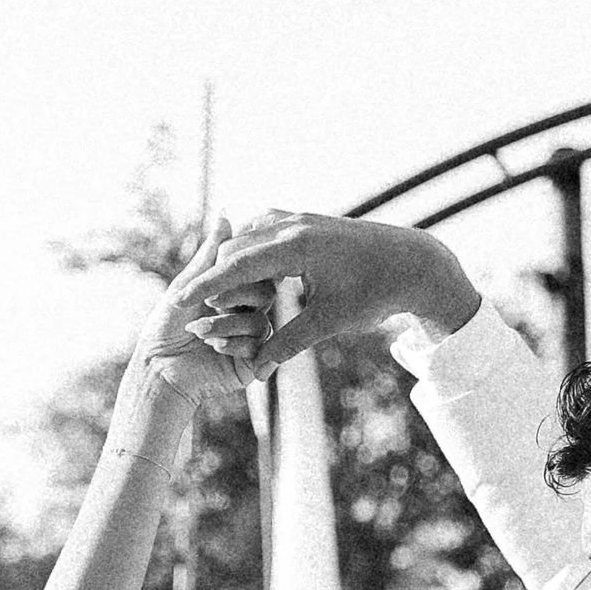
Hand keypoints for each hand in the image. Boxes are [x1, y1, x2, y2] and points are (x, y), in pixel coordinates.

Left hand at [126, 219, 249, 409]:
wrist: (158, 370)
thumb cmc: (165, 328)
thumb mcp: (188, 285)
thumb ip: (210, 255)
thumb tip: (225, 216)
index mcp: (234, 293)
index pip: (254, 272)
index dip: (240, 269)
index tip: (218, 272)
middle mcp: (246, 314)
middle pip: (265, 292)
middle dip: (235, 295)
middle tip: (209, 303)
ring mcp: (250, 340)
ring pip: (261, 319)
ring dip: (226, 322)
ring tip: (198, 330)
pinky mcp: (251, 364)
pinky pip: (258, 345)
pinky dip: (233, 342)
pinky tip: (212, 347)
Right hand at [183, 211, 479, 378]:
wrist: (411, 260)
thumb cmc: (374, 291)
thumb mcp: (330, 322)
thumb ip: (289, 342)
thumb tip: (259, 369)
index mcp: (296, 247)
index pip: (237, 266)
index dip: (206, 286)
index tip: (179, 303)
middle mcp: (293, 226)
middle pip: (236, 248)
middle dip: (211, 276)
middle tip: (187, 304)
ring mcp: (299, 220)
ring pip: (248, 237)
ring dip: (230, 262)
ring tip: (209, 292)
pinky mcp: (305, 223)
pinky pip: (264, 232)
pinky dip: (248, 251)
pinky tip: (240, 270)